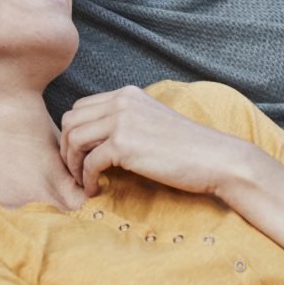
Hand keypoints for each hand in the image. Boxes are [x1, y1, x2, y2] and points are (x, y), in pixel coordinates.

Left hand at [59, 87, 283, 260]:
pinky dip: (87, 179)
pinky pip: (89, 162)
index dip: (74, 133)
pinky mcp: (124, 145)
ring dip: (73, 164)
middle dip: (67, 147)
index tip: (80, 156)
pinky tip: (96, 191)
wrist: (216, 159)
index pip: (81, 107)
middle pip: (70, 120)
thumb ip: (127, 121)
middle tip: (76, 171)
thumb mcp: (153, 122)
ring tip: (84, 182)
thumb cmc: (187, 148)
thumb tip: (98, 139)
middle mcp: (121, 102)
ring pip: (73, 139)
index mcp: (127, 94)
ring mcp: (121, 121)